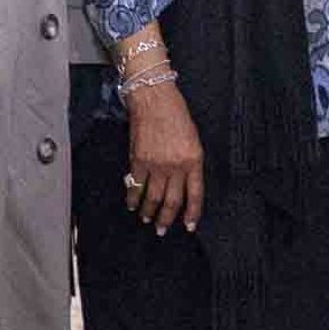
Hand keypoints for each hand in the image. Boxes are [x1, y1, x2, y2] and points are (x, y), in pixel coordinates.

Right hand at [124, 83, 204, 234]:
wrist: (154, 99)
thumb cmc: (176, 115)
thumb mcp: (193, 139)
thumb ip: (190, 162)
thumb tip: (183, 184)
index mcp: (194, 160)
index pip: (195, 194)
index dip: (192, 212)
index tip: (190, 226)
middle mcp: (176, 166)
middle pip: (172, 201)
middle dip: (167, 219)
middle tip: (163, 230)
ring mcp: (156, 165)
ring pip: (153, 198)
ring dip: (149, 212)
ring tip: (147, 219)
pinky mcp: (138, 161)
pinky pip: (135, 186)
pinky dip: (133, 198)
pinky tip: (132, 205)